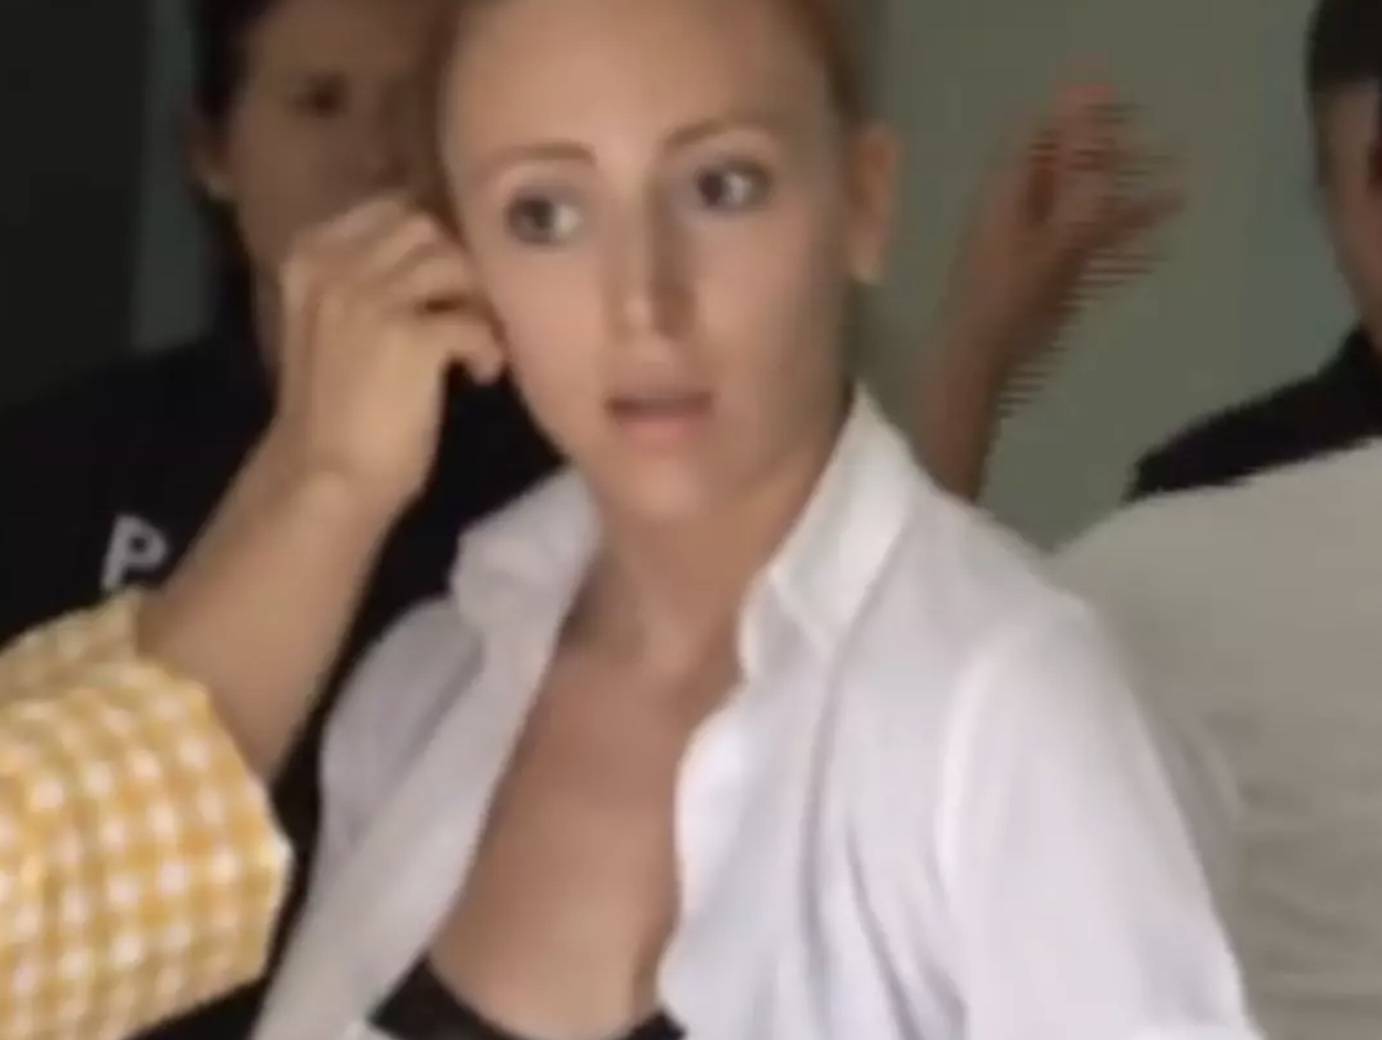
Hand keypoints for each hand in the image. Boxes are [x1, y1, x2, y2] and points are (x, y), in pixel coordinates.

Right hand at [265, 194, 504, 519]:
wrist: (325, 476)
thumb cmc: (332, 408)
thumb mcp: (331, 323)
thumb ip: (365, 280)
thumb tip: (435, 250)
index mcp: (310, 256)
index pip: (388, 209)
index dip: (432, 239)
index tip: (448, 278)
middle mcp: (336, 265)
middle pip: (426, 228)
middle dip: (458, 265)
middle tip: (469, 308)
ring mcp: (373, 297)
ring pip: (455, 263)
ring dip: (478, 302)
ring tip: (477, 345)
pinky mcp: (412, 336)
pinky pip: (474, 319)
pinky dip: (489, 347)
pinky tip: (481, 375)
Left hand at [934, 83, 1180, 403]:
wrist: (977, 363)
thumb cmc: (1006, 304)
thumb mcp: (1049, 252)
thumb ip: (1080, 209)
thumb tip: (1107, 170)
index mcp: (1009, 195)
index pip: (1043, 137)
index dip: (1078, 115)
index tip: (1122, 103)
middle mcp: (1021, 213)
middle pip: (1071, 172)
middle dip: (1117, 158)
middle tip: (1168, 149)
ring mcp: (1033, 246)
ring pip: (1085, 213)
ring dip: (1131, 202)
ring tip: (1181, 196)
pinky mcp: (1044, 278)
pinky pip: (1086, 252)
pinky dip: (1120, 246)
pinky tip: (1158, 250)